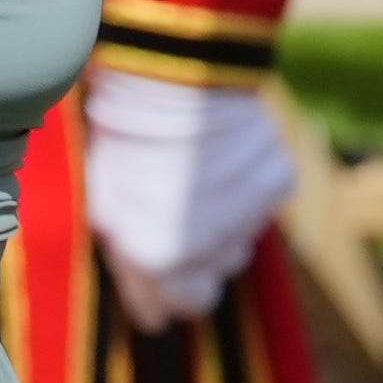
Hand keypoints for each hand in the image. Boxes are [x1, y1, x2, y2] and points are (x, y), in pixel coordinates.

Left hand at [82, 68, 299, 329]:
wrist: (174, 74)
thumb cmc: (121, 131)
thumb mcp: (103, 199)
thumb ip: (126, 255)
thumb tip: (152, 309)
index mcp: (155, 256)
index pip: (167, 309)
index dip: (155, 301)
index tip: (149, 295)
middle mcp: (210, 249)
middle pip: (206, 287)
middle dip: (186, 272)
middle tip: (167, 236)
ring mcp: (250, 219)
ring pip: (234, 249)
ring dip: (214, 235)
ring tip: (186, 189)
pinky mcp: (280, 186)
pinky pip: (260, 211)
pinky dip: (241, 199)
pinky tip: (217, 167)